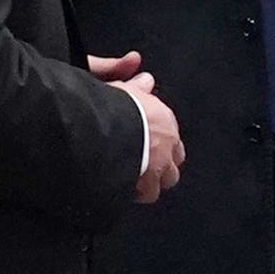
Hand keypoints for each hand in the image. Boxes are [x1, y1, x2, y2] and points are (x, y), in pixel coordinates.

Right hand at [93, 54, 182, 200]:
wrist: (100, 130)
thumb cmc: (108, 107)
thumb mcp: (121, 89)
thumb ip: (137, 87)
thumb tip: (146, 79)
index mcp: (164, 119)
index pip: (173, 137)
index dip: (161, 144)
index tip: (148, 147)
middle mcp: (168, 145)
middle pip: (174, 162)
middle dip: (163, 166)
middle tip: (145, 167)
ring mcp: (159, 167)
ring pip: (165, 181)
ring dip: (152, 182)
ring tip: (136, 182)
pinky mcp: (146, 185)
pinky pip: (146, 194)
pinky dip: (138, 193)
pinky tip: (125, 191)